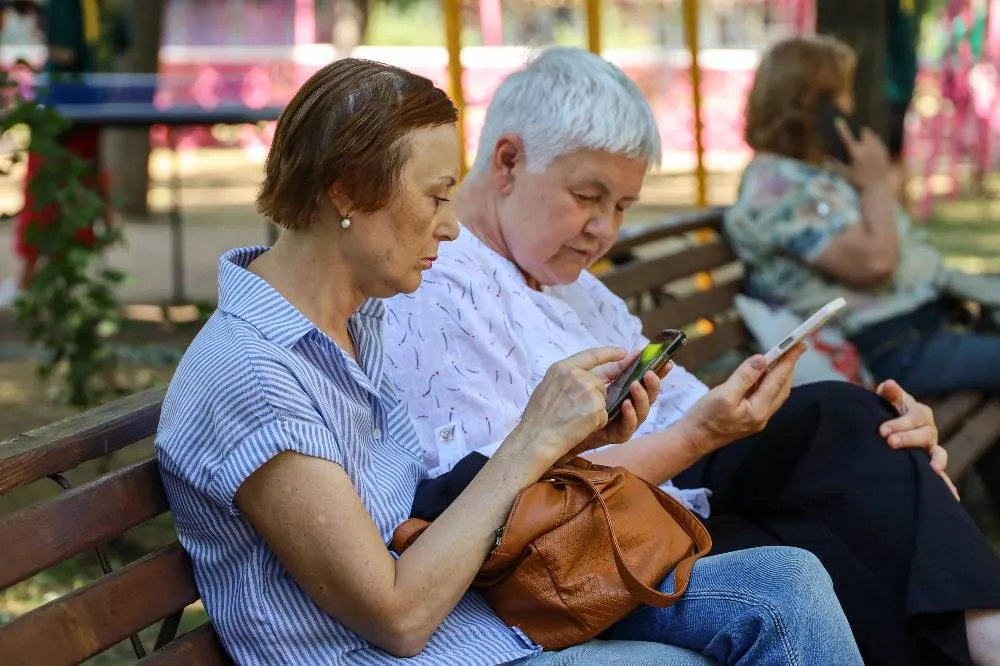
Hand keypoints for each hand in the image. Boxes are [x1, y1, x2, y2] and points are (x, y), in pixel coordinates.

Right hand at [517, 347, 627, 465]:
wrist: (537, 438)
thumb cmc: (538, 418)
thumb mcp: (547, 387)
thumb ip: (566, 378)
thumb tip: (584, 376)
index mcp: (562, 367)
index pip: (591, 355)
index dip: (609, 353)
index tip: (624, 352)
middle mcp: (576, 374)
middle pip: (599, 382)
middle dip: (595, 397)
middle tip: (577, 411)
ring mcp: (588, 389)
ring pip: (602, 400)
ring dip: (593, 411)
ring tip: (572, 419)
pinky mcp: (597, 407)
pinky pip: (604, 415)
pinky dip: (595, 423)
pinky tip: (578, 427)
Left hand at [569, 358, 671, 457]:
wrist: (565, 425)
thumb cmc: (580, 400)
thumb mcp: (595, 378)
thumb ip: (614, 367)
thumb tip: (632, 353)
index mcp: (629, 392)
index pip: (648, 381)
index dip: (660, 372)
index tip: (667, 362)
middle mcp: (632, 407)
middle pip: (650, 396)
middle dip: (653, 384)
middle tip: (649, 373)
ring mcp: (626, 421)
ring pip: (643, 411)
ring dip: (641, 397)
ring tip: (635, 385)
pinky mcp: (618, 434)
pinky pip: (628, 426)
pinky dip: (630, 415)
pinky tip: (626, 405)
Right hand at [679, 344, 806, 453]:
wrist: (693, 440)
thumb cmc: (705, 419)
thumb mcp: (723, 394)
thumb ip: (744, 377)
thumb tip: (761, 360)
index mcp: (758, 410)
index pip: (778, 380)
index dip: (789, 360)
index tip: (798, 345)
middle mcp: (763, 416)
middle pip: (782, 387)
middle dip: (789, 367)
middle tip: (794, 348)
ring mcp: (758, 419)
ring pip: (776, 393)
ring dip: (781, 375)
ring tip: (781, 358)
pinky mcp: (750, 419)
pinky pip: (767, 398)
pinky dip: (770, 384)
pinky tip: (763, 376)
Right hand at [827, 119, 891, 190]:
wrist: (878, 186)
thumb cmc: (860, 182)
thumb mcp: (846, 174)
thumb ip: (835, 166)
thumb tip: (824, 160)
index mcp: (856, 153)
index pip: (847, 138)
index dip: (842, 128)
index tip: (838, 120)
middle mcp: (867, 148)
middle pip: (865, 133)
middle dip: (862, 132)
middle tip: (860, 133)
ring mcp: (878, 149)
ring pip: (874, 136)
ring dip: (869, 136)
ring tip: (867, 140)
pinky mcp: (885, 153)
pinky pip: (880, 143)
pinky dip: (876, 143)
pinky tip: (874, 149)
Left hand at [875, 380, 957, 500]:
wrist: (889, 424)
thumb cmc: (888, 410)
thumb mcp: (888, 399)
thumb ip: (889, 393)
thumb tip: (888, 385)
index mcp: (920, 413)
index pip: (913, 417)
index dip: (899, 424)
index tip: (882, 431)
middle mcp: (929, 430)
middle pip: (924, 435)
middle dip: (908, 439)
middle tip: (889, 443)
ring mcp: (931, 448)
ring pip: (938, 454)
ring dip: (936, 462)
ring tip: (932, 470)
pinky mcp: (929, 463)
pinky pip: (940, 473)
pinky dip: (947, 483)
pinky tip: (952, 495)